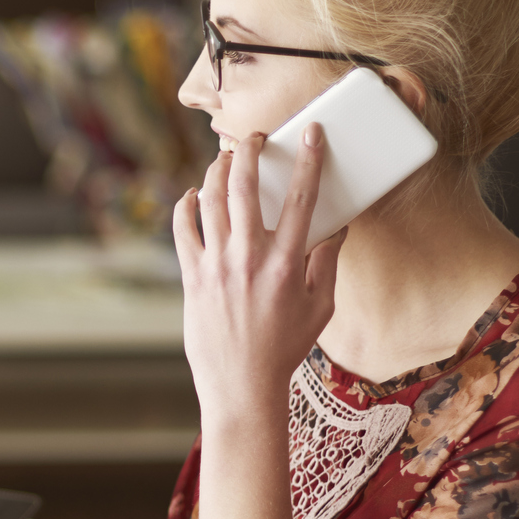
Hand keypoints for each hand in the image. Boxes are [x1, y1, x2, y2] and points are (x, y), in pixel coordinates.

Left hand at [173, 125, 344, 430]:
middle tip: (254, 138)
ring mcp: (216, 266)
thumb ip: (327, 264)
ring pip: (210, 200)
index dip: (309, 160)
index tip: (312, 134)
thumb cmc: (284, 347)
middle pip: (246, 186)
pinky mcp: (191, 277)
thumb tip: (336, 229)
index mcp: (287, 263)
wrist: (241, 384)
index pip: (302, 198)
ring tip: (225, 159)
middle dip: (250, 151)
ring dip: (216, 171)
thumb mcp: (321, 308)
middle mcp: (249, 258)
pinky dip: (186, 207)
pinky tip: (193, 197)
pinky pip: (183, 229)